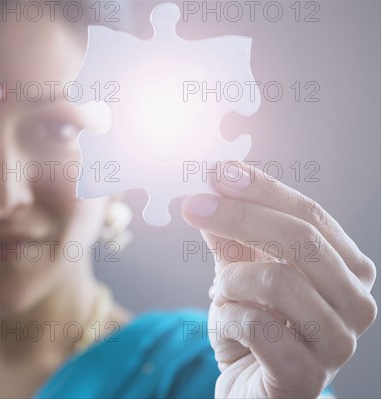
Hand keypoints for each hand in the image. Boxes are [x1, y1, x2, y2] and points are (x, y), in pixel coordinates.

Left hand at [181, 162, 376, 397]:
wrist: (249, 388)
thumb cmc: (251, 328)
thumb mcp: (239, 272)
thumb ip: (232, 234)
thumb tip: (216, 182)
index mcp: (347, 269)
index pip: (309, 215)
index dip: (262, 190)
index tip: (217, 171)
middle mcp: (356, 303)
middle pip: (302, 239)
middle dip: (239, 217)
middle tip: (192, 205)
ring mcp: (338, 343)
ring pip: (280, 282)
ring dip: (233, 281)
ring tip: (221, 293)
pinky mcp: (307, 378)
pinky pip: (260, 327)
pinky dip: (229, 317)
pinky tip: (227, 323)